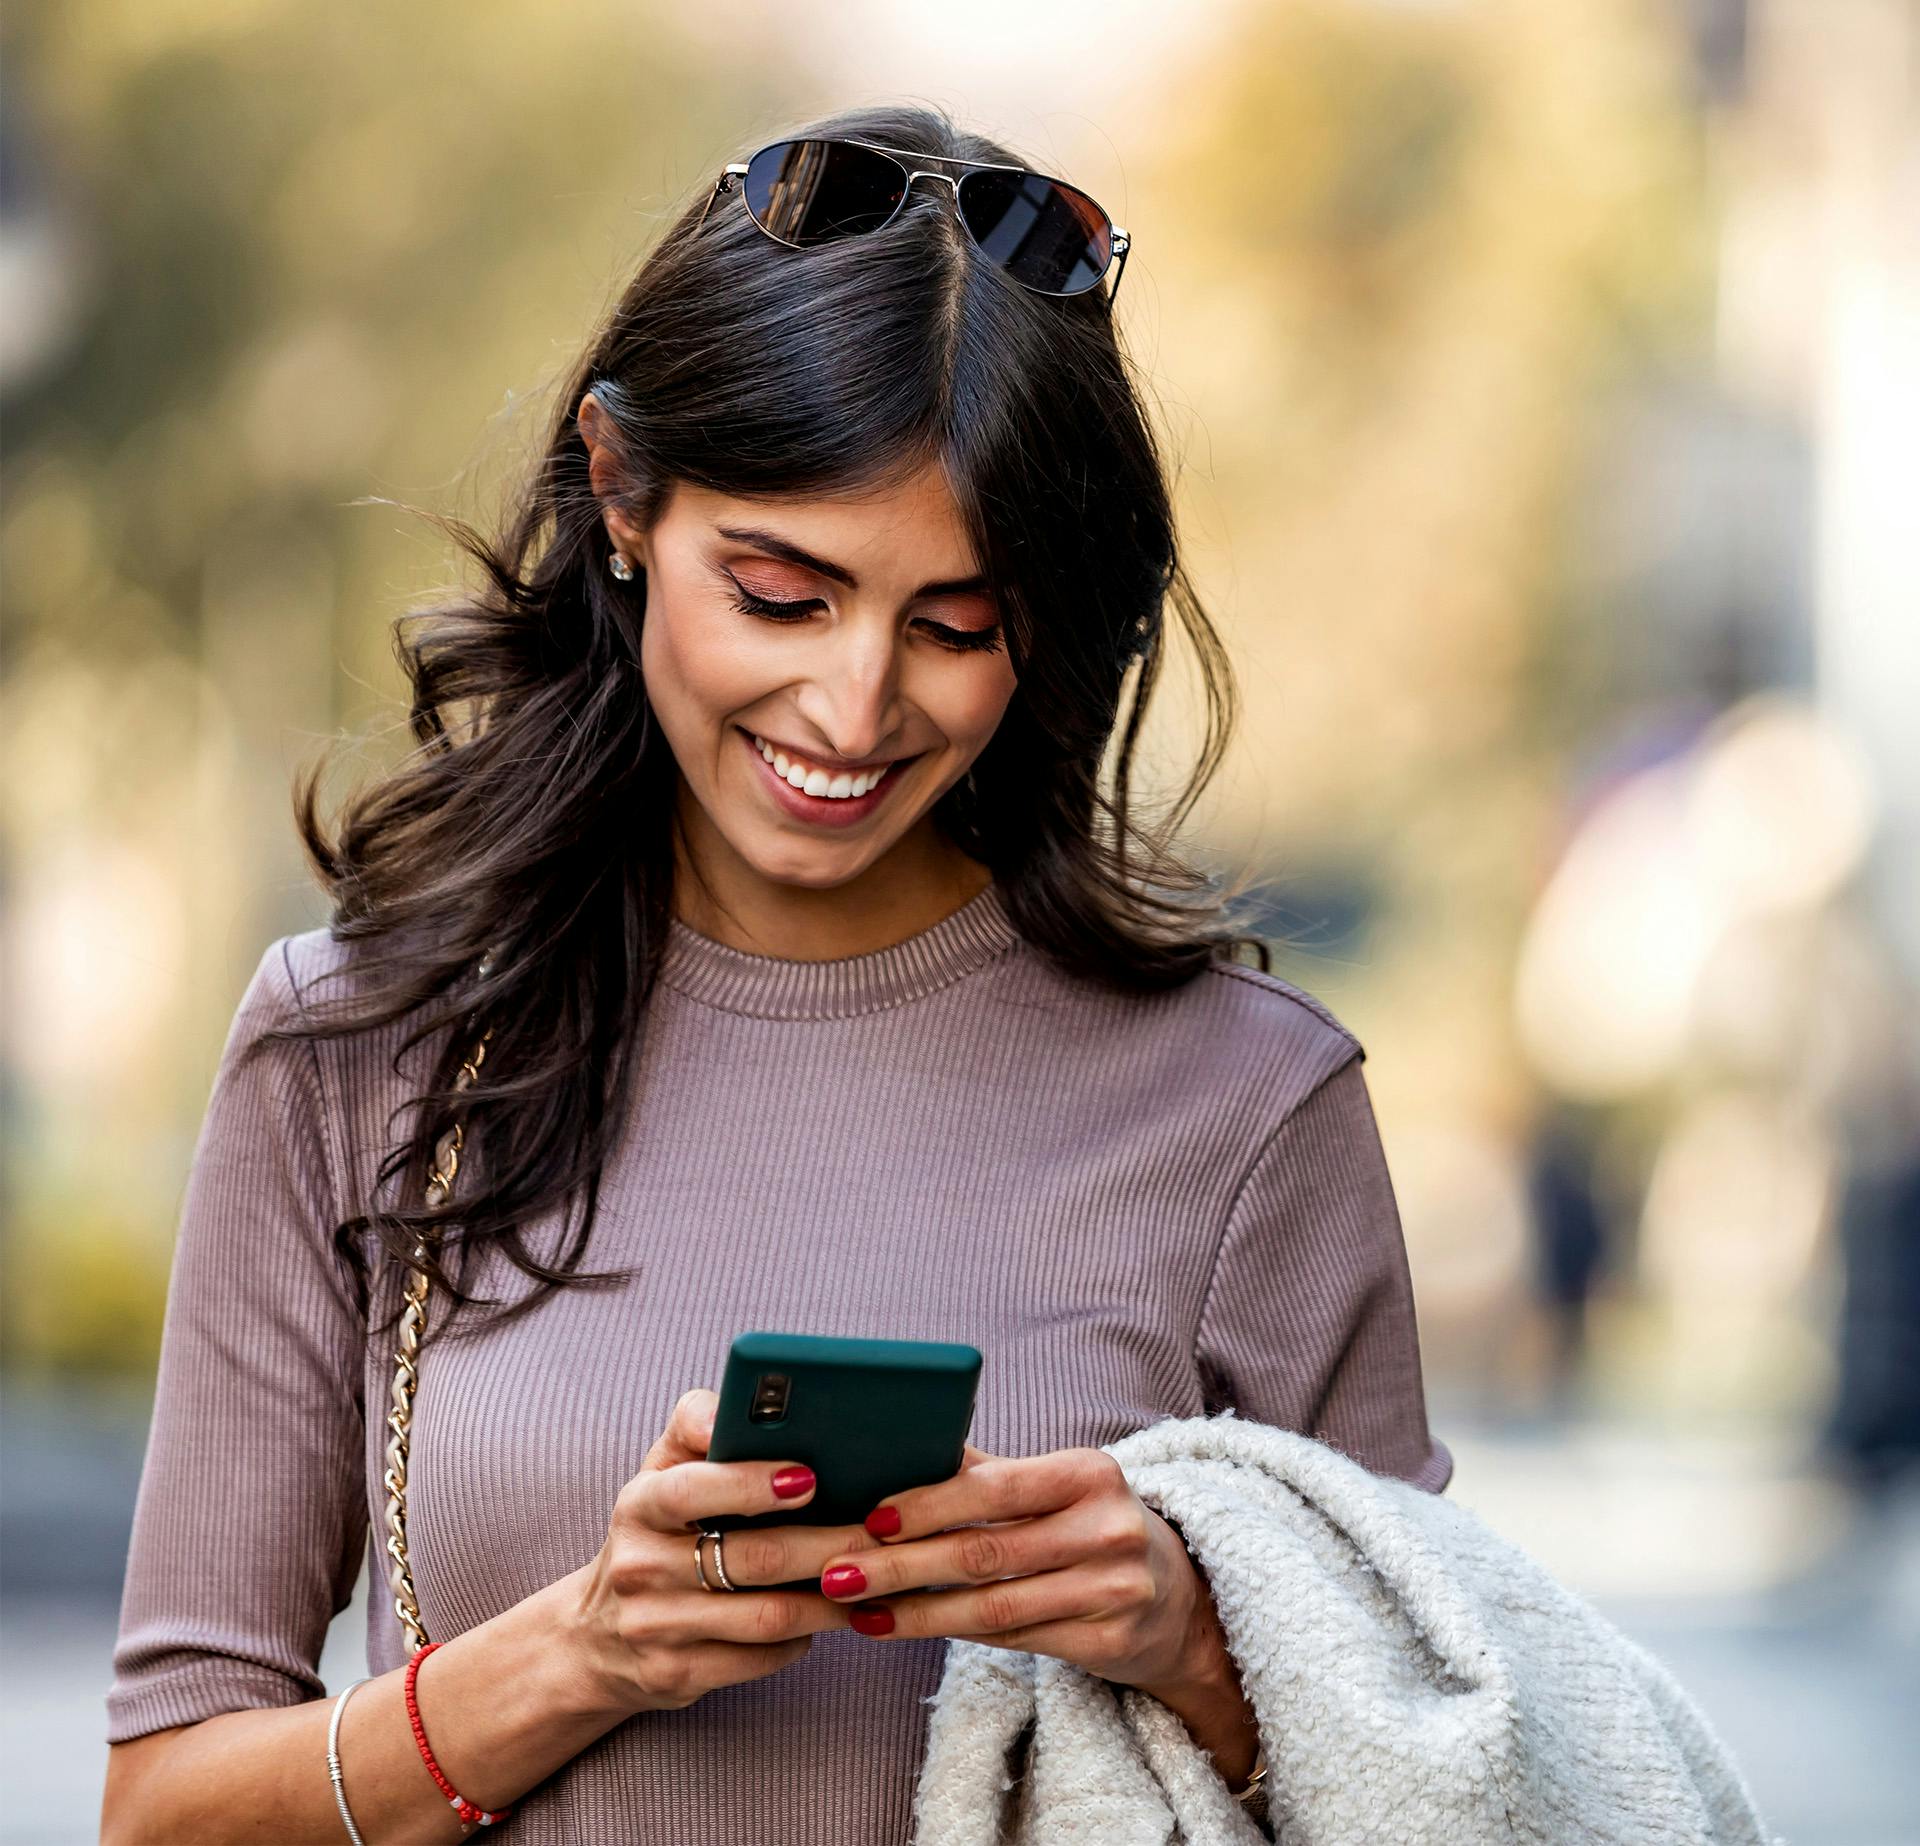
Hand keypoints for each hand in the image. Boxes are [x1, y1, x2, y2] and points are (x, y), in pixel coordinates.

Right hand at [570, 1388, 883, 1717]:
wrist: (596, 1637)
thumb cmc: (653, 1531)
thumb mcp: (661, 1471)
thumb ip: (696, 1423)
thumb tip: (738, 1403)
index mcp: (638, 1505)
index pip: (693, 1489)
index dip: (752, 1484)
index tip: (808, 1477)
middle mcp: (640, 1567)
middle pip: (752, 1558)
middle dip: (826, 1545)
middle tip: (877, 1533)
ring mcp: (657, 1628)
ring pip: (767, 1616)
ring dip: (829, 1598)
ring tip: (871, 1575)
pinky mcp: (678, 1676)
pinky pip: (760, 1657)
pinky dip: (803, 1637)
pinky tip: (827, 1615)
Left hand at [815, 1444, 1236, 1708]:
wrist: (1180, 1599)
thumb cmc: (1093, 1527)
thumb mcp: (1059, 1487)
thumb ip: (990, 1472)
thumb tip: (904, 1448)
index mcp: (1090, 1474)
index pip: (996, 1488)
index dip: (929, 1503)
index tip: (871, 1517)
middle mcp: (1108, 1530)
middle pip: (984, 1553)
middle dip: (902, 1565)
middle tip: (840, 1572)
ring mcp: (1113, 1592)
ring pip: (992, 1607)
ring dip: (916, 1611)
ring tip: (860, 1610)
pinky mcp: (1108, 1644)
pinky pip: (1013, 1640)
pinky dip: (954, 1634)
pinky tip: (909, 1629)